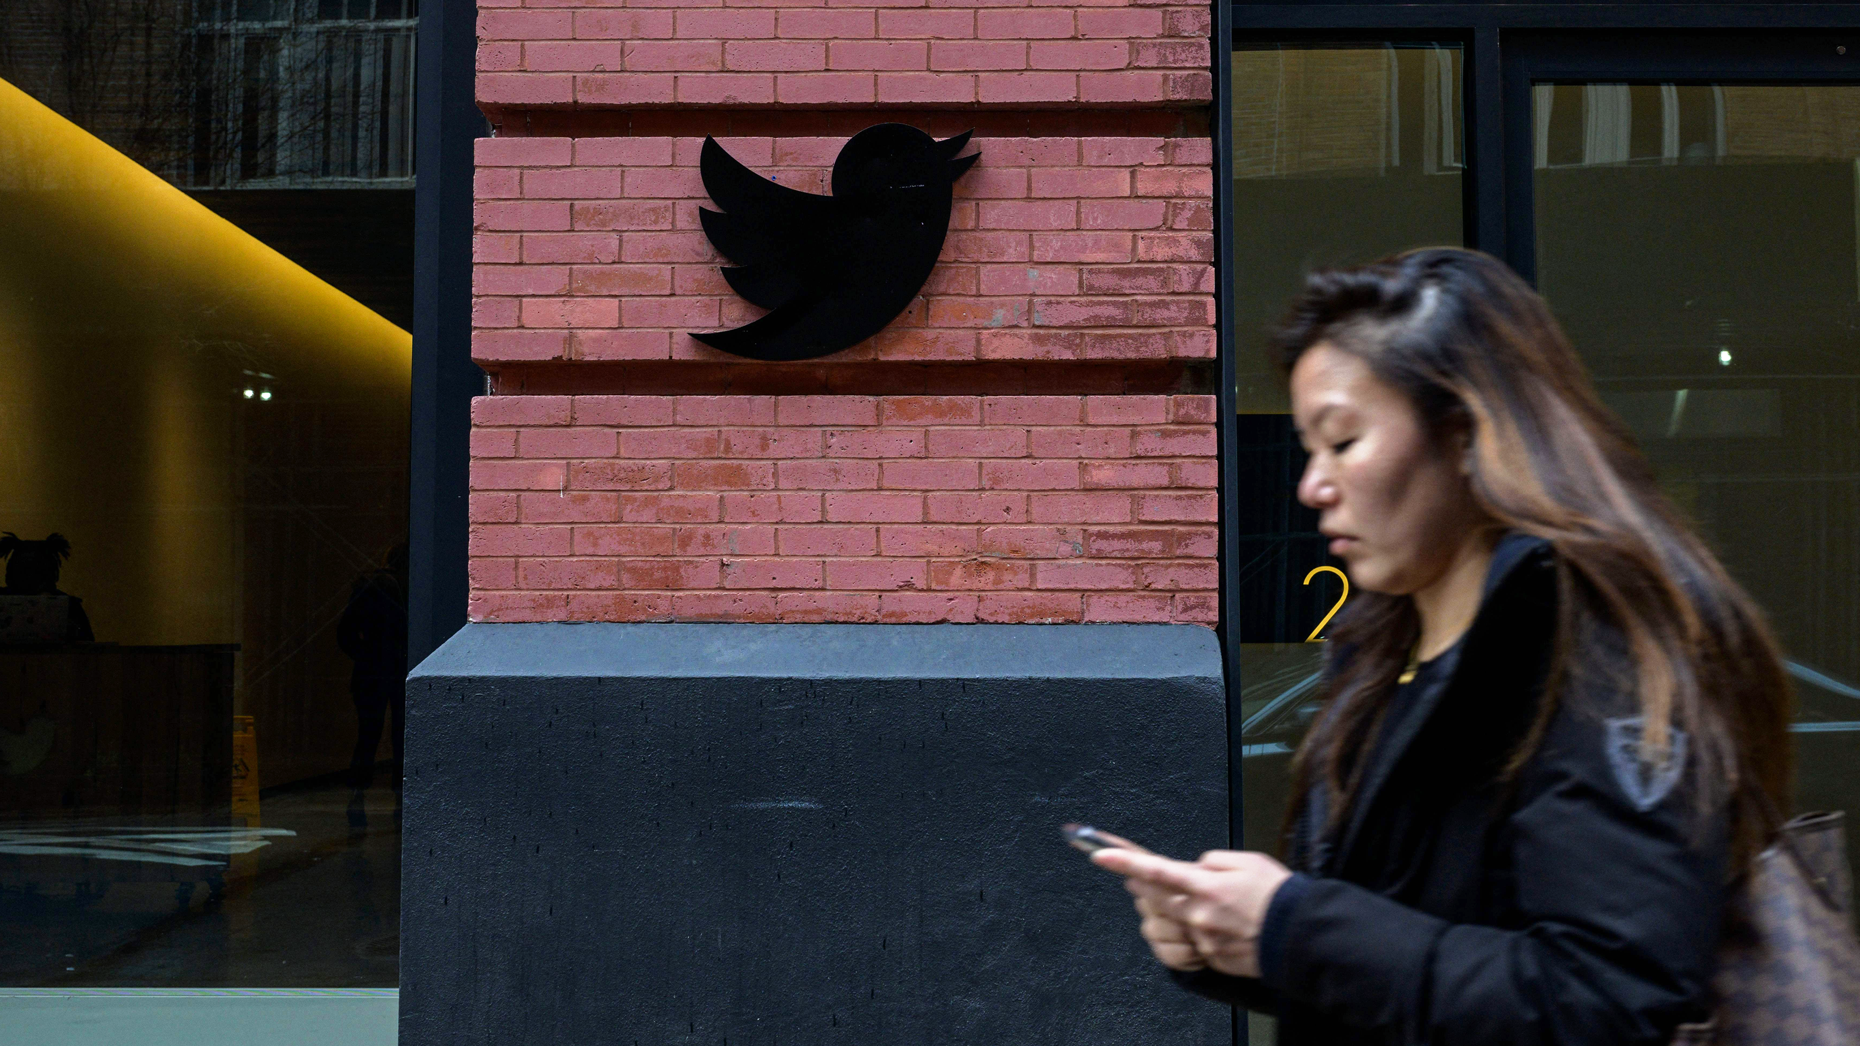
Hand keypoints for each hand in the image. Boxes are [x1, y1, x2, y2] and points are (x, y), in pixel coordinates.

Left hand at [1092, 848, 1293, 977]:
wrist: (1301, 936)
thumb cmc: (1278, 895)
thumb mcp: (1247, 861)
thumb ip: (1213, 861)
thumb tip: (1195, 867)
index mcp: (1206, 885)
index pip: (1157, 871)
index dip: (1125, 863)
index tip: (1100, 855)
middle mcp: (1198, 913)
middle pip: (1156, 898)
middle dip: (1142, 885)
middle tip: (1136, 877)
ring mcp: (1202, 938)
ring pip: (1172, 920)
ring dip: (1173, 908)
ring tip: (1196, 900)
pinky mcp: (1210, 956)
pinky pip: (1192, 939)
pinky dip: (1196, 928)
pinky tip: (1219, 923)